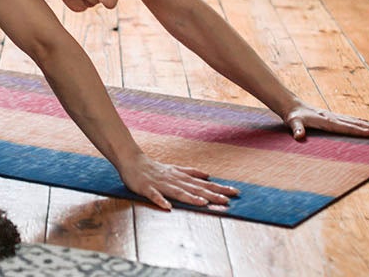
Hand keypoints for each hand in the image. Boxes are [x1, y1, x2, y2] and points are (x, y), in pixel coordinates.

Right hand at [118, 155, 238, 209]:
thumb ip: (191, 172)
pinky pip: (154, 195)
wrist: (132, 162)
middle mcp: (175, 180)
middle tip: (226, 200)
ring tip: (203, 203)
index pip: (204, 184)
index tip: (235, 192)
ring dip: (190, 198)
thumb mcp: (176, 169)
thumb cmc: (155, 168)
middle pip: (195, 188)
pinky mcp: (147, 188)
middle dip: (211, 194)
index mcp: (182, 177)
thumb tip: (208, 175)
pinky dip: (161, 200)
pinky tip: (167, 207)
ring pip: (178, 192)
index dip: (219, 188)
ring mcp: (161, 184)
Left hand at [284, 104, 368, 140]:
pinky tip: (368, 124)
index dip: (360, 131)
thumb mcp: (293, 122)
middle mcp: (334, 118)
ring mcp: (335, 116)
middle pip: (356, 124)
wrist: (293, 106)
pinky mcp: (334, 117)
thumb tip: (299, 136)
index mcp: (327, 121)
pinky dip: (362, 122)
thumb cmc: (293, 116)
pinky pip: (351, 120)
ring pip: (356, 121)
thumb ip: (297, 129)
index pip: (347, 127)